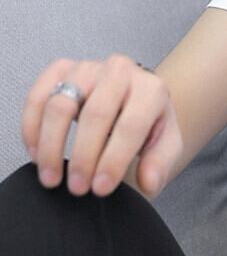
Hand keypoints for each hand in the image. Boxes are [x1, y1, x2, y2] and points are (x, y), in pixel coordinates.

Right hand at [20, 53, 182, 198]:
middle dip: (83, 157)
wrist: (134, 97)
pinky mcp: (61, 68)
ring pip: (60, 104)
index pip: (131, 126)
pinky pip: (38, 97)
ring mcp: (88, 67)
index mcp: (151, 89)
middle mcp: (120, 71)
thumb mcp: (165, 145)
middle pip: (95, 114)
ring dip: (51, 146)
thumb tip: (148, 182)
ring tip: (51, 177)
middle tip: (77, 188)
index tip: (101, 188)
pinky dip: (32, 128)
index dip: (114, 160)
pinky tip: (37, 155)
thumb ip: (160, 164)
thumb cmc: (150, 123)